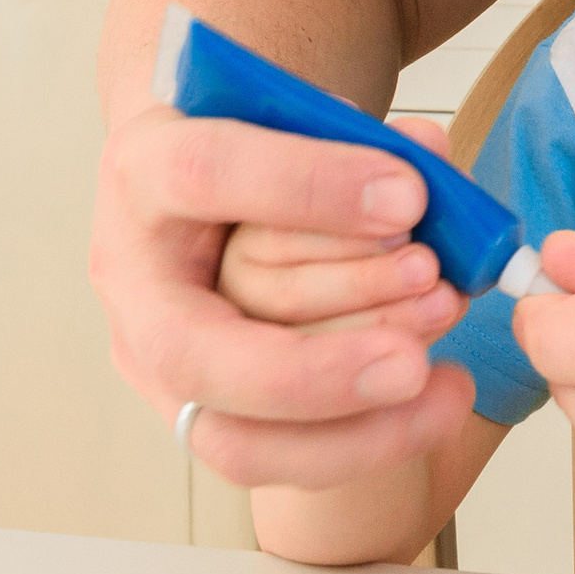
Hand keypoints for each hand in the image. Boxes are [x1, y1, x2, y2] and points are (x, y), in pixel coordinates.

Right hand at [90, 102, 475, 491]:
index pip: (206, 175)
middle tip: (411, 361)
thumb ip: (362, 137)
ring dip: (351, 421)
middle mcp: (135, 279)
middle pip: (192, 353)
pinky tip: (435, 405)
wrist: (207, 185)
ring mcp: (157, 360)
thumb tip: (433, 165)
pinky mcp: (200, 415)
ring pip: (234, 438)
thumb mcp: (296, 113)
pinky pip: (276, 460)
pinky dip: (365, 442)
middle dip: (313, 372)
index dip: (308, 189)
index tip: (408, 196)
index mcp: (148, 170)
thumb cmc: (254, 142)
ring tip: (440, 377)